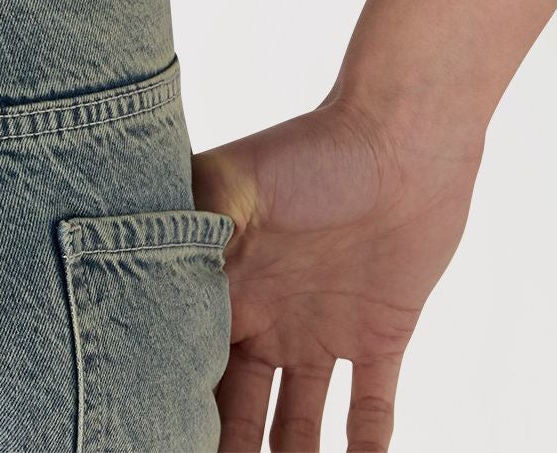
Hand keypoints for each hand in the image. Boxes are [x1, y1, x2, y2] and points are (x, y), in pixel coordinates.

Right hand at [189, 96, 485, 449]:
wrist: (405, 135)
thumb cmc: (316, 148)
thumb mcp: (239, 182)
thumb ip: (196, 228)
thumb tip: (151, 278)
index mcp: (226, 286)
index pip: (189, 364)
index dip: (175, 405)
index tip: (157, 434)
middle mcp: (266, 317)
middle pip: (237, 410)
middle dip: (226, 448)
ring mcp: (322, 330)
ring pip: (297, 426)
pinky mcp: (379, 336)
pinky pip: (370, 414)